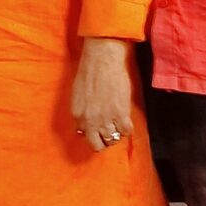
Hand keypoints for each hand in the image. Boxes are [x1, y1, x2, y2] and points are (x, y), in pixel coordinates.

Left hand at [69, 37, 135, 152]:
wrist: (102, 60)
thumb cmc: (89, 72)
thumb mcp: (78, 95)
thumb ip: (81, 111)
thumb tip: (85, 123)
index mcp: (77, 115)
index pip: (84, 136)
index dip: (92, 134)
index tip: (98, 130)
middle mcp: (90, 121)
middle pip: (97, 144)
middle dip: (103, 142)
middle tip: (109, 135)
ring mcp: (105, 119)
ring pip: (112, 139)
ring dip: (116, 134)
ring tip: (118, 125)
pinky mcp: (121, 114)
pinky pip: (126, 131)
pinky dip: (127, 128)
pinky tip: (126, 120)